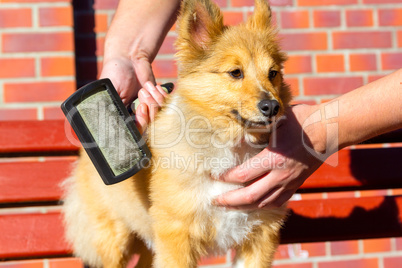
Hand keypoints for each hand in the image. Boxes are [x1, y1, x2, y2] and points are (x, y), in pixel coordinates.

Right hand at [100, 57, 166, 133]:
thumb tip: (120, 125)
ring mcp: (150, 110)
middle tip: (143, 93)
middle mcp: (137, 117)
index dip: (141, 123)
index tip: (142, 108)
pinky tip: (154, 87)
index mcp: (123, 118)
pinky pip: (167, 106)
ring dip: (155, 100)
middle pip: (151, 126)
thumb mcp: (112, 92)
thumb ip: (115, 109)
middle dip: (150, 109)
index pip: (135, 131)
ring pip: (160, 116)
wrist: (129, 59)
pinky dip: (162, 96)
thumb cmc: (116, 74)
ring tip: (146, 87)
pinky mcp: (160, 101)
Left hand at [214, 104, 328, 209]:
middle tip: (215, 201)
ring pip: (263, 203)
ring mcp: (290, 182)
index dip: (226, 178)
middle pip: (250, 196)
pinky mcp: (297, 184)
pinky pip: (277, 201)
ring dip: (244, 207)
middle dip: (230, 201)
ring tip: (230, 206)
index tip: (214, 177)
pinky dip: (262, 205)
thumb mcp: (275, 121)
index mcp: (273, 158)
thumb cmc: (302, 120)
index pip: (243, 174)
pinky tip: (253, 205)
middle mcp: (281, 175)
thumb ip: (255, 130)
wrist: (330, 129)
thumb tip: (235, 137)